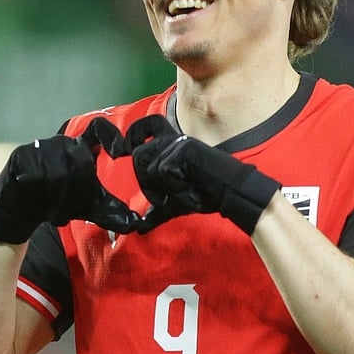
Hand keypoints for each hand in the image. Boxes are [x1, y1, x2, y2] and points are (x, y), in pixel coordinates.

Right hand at [0, 118, 141, 243]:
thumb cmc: (58, 201)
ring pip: (57, 173)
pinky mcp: (20, 157)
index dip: (112, 136)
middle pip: (81, 161)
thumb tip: (136, 224)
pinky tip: (39, 206)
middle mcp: (62, 143)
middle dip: (79, 191)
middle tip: (72, 211)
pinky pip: (35, 176)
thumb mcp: (89, 208)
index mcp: (81, 149)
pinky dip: (41, 197)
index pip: (99, 129)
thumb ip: (112, 213)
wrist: (20, 209)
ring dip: (59, 201)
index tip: (123, 152)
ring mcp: (40, 147)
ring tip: (56, 214)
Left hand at [130, 122, 280, 233]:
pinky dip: (174, 186)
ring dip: (162, 187)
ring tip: (184, 189)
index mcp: (170, 145)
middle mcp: (173, 139)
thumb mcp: (175, 203)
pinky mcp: (184, 148)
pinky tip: (191, 185)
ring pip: (150, 167)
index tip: (123, 149)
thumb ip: (157, 210)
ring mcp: (178, 142)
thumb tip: (139, 228)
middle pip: (138, 156)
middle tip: (167, 196)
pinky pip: (163, 171)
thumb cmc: (204, 194)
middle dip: (146, 183)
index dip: (133, 132)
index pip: (147, 125)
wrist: (230, 193)